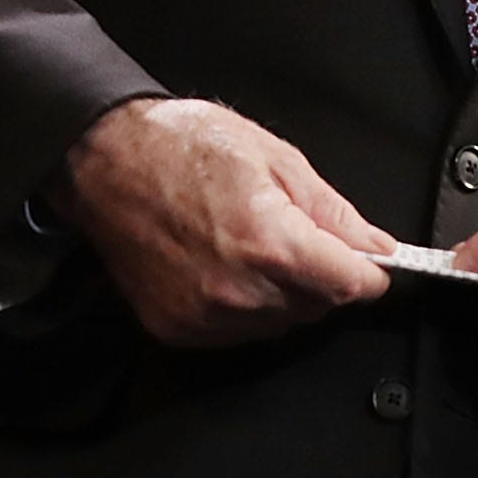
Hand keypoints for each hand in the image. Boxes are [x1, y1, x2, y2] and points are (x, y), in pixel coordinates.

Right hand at [54, 98, 393, 345]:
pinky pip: (236, 332)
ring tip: (245, 242)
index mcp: (270, 242)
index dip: (368, 271)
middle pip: (318, 306)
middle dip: (318, 274)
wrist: (101, 160)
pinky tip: (219, 264)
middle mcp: (240, 290)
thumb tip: (376, 246)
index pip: (353, 286)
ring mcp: (206, 315)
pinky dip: (240, 306)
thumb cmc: (177, 146)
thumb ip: (331, 210)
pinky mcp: (178, 329)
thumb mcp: (272, 156)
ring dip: (280, 293)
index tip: (365, 261)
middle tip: (286, 230)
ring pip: (279, 323)